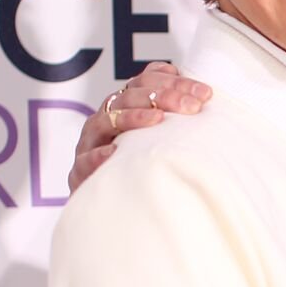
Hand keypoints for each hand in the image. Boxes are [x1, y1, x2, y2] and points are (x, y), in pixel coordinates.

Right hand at [68, 62, 213, 191]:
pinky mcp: (80, 170)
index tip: (205, 94)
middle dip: (163, 96)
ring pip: (106, 120)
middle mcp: (106, 119)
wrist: (108, 205)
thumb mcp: (156, 137)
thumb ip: (173, 114)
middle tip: (192, 107)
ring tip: (157, 119)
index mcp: (123, 106)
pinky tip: (114, 153)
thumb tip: (202, 95)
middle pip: (129, 96)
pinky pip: (85, 160)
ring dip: (132, 117)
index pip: (147, 82)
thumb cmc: (136, 164)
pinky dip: (98, 155)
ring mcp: (90, 143)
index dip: (175, 83)